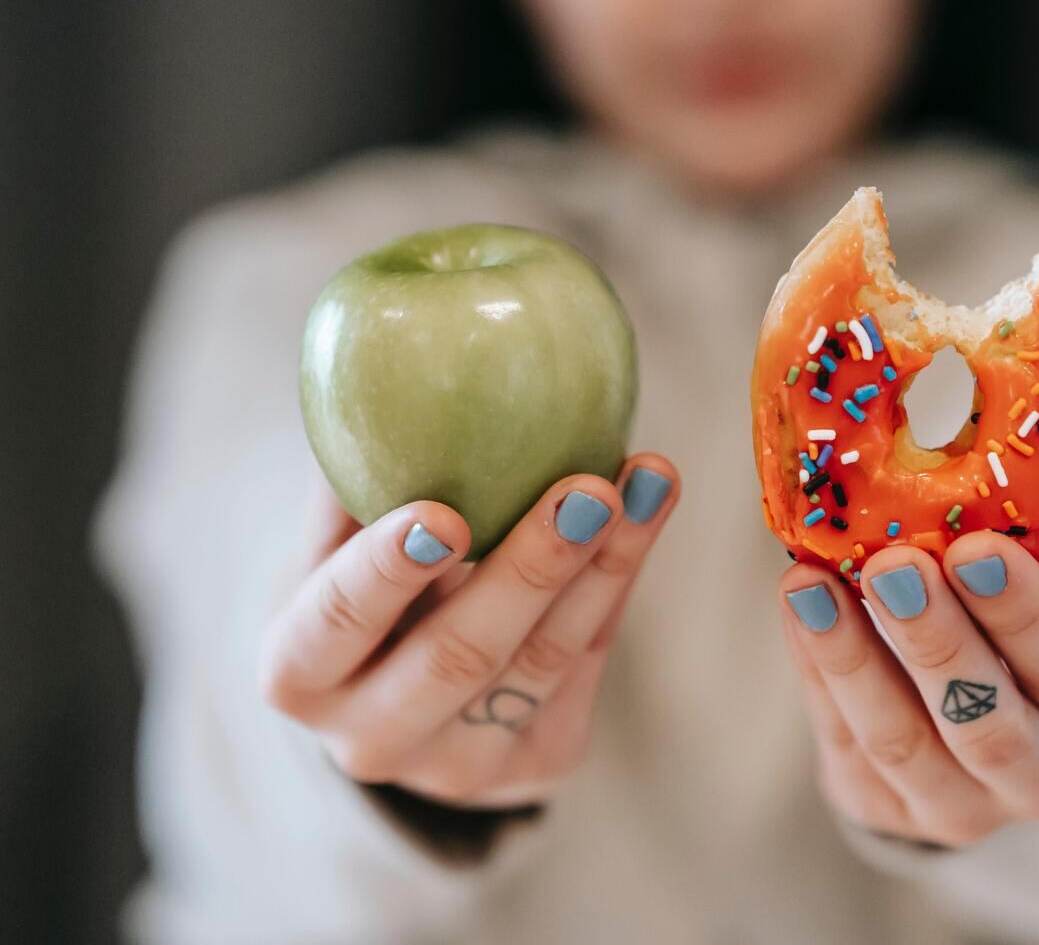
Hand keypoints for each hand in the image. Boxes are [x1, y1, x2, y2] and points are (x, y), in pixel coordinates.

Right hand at [260, 455, 677, 807]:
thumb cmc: (361, 589)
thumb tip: (383, 362)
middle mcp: (371, 739)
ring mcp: (458, 768)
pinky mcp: (537, 765)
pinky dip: (618, 581)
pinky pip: (586, 665)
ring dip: (604, 564)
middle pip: (458, 655)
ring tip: (647, 480)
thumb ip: (351, 478)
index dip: (385, 571)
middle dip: (530, 569)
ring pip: (542, 662)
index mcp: (299, 673)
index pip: (336, 624)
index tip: (442, 513)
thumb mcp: (332, 544)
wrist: (405, 699)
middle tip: (587, 488)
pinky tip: (646, 512)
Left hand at [780, 531, 1038, 846]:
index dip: (1025, 612)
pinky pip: (842, 739)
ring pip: (901, 742)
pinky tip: (799, 605)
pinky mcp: (882, 811)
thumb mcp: (1028, 593)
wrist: (966, 719)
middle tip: (892, 565)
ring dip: (851, 657)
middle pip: (989, 725)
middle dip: (936, 640)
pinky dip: (815, 666)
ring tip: (812, 583)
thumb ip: (996, 556)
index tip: (974, 547)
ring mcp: (961, 808)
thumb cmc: (1005, 626)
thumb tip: (927, 469)